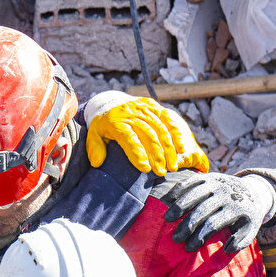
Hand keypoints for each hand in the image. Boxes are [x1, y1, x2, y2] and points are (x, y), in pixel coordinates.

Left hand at [85, 95, 208, 174]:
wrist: (111, 103)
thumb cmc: (104, 125)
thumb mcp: (94, 134)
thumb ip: (94, 148)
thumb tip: (97, 162)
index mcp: (116, 121)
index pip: (128, 138)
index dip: (138, 153)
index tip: (146, 169)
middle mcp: (131, 113)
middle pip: (147, 135)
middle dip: (157, 155)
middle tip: (162, 173)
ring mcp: (144, 109)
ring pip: (160, 129)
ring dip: (168, 149)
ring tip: (173, 166)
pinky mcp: (154, 106)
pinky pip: (168, 119)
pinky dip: (175, 134)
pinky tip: (181, 148)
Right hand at [160, 173, 275, 252]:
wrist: (254, 190)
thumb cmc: (247, 216)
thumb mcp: (251, 229)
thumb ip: (241, 241)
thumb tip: (227, 249)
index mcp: (235, 209)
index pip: (213, 224)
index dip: (200, 237)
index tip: (189, 248)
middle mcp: (225, 194)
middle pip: (202, 211)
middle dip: (187, 226)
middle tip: (176, 238)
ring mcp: (217, 183)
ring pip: (194, 194)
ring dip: (179, 206)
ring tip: (168, 218)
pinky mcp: (209, 176)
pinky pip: (191, 181)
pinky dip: (179, 189)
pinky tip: (168, 199)